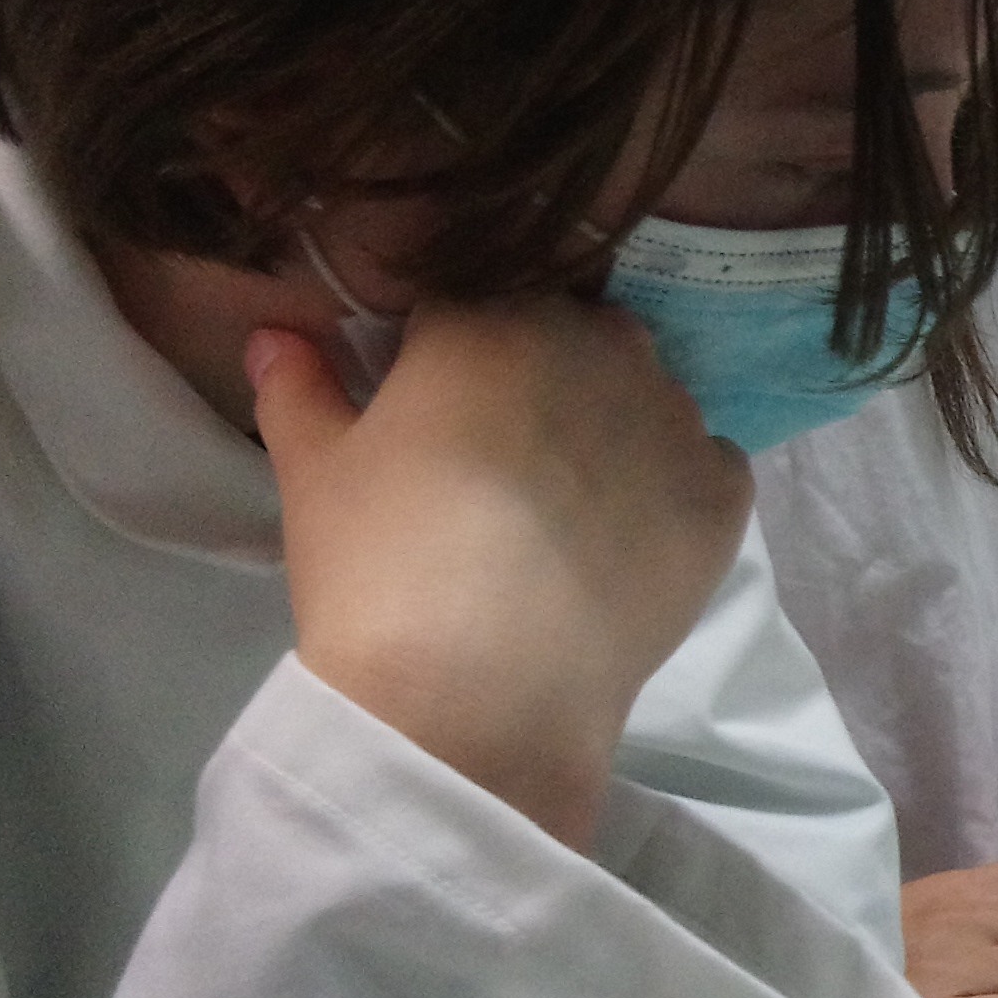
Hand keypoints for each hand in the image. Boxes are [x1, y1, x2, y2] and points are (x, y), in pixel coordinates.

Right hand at [254, 299, 747, 850]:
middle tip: (495, 461)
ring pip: (640, 392)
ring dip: (609, 422)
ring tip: (564, 506)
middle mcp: (594, 343)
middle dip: (535, 375)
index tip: (425, 408)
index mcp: (486, 319)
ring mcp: (670, 414)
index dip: (440, 353)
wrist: (478, 695)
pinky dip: (669, 485)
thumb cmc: (379, 569)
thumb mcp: (315, 472)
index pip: (463, 302)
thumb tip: (275, 335)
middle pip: (565, 334)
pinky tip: (625, 537)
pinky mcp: (723, 490)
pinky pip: (702, 461)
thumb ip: (298, 387)